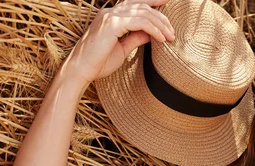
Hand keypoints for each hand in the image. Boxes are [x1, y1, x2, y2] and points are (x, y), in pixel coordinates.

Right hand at [60, 0, 175, 87]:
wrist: (81, 70)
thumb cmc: (99, 62)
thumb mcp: (123, 48)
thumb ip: (136, 38)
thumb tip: (151, 34)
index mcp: (111, 16)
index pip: (135, 3)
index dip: (152, 0)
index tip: (167, 1)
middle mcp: (110, 12)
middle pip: (142, 6)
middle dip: (161, 17)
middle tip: (172, 32)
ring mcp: (110, 17)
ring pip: (143, 13)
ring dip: (160, 25)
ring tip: (170, 37)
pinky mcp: (112, 25)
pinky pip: (140, 22)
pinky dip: (153, 30)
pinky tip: (161, 39)